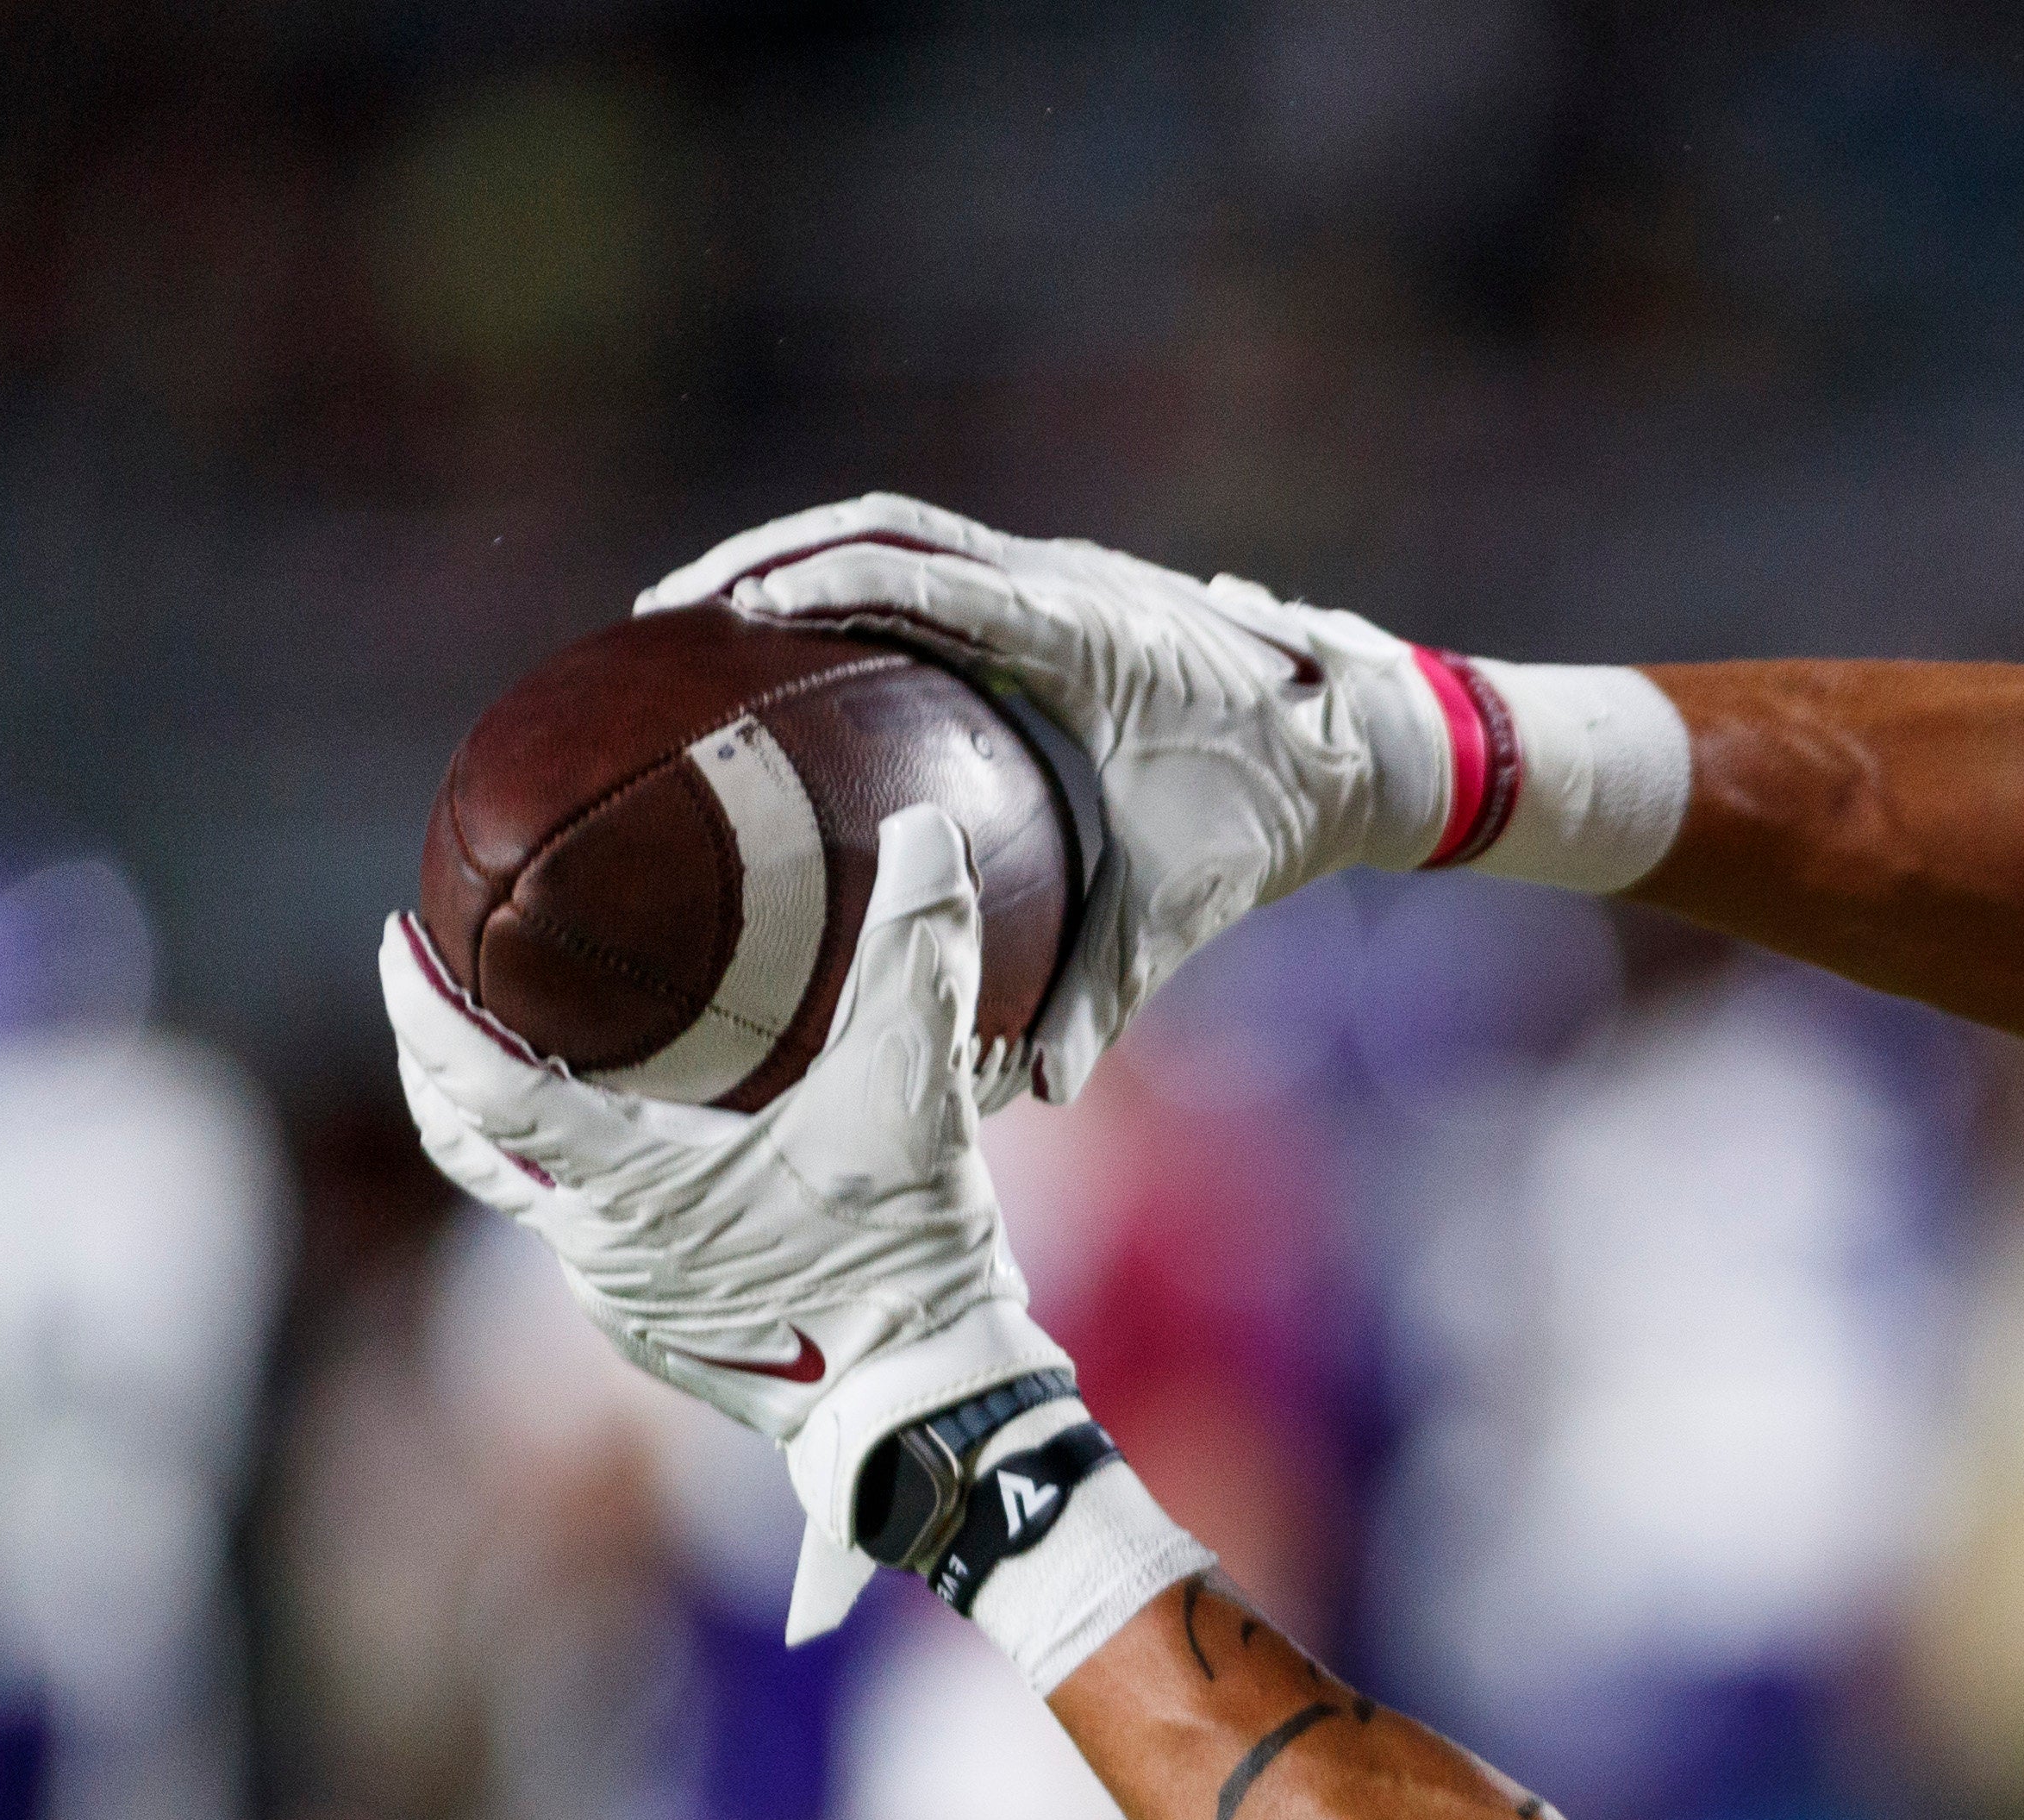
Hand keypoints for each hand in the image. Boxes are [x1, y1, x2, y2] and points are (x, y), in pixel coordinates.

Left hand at [389, 803, 1074, 1640]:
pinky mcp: (662, 1336)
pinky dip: (593, 1185)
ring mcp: (622, 1304)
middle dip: (435, 1065)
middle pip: (469, 1146)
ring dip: (523, 1130)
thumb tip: (925, 829)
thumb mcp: (913, 1094)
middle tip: (435, 988)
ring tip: (547, 1060)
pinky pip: (595, 1244)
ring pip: (535, 1199)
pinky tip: (650, 1156)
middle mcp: (595, 1250)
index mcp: (627, 1185)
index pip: (480, 1085)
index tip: (395, 941)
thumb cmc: (903, 1258)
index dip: (423, 1009)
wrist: (927, 1409)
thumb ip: (914, 958)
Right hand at [638, 495, 1456, 1103]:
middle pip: (886, 524)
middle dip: (770, 553)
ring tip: (701, 609)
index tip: (733, 613)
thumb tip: (1029, 1091)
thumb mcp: (1182, 899)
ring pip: (903, 527)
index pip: (930, 575)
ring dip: (802, 552)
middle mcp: (1059, 578)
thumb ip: (1101, 988)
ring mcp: (1054, 572)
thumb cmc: (1270, 816)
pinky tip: (797, 634)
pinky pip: (936, 561)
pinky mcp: (1052, 590)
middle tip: (666, 610)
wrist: (1358, 745)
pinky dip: (859, 579)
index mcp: (1080, 629)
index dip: (828, 581)